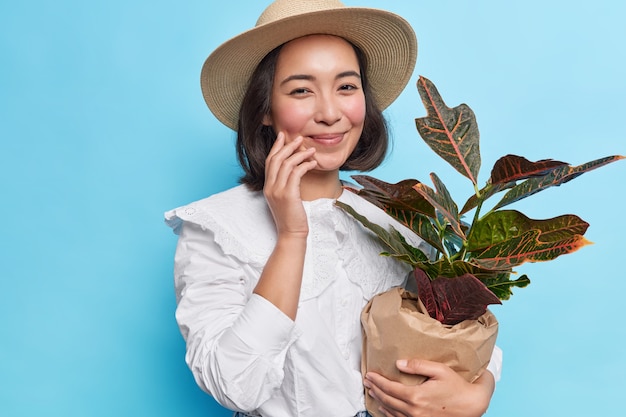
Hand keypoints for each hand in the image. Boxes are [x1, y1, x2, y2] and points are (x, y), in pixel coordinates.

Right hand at [263, 132, 316, 236]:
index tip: (283, 136)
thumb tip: (294, 170)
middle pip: (276, 159)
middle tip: (299, 138)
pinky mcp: (288, 195)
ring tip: (311, 150)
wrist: (292, 233)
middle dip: (288, 146)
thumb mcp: (285, 198)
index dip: (276, 147)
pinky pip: (296, 173)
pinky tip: (313, 163)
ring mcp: (277, 191)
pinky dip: (305, 165)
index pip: (269, 162)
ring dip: (300, 154)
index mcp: (267, 187)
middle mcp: (270, 187)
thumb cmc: (292, 217)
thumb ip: (285, 185)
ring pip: (286, 164)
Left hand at [363, 359, 494, 416]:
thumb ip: (418, 365)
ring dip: (380, 401)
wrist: (472, 406)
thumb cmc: (457, 387)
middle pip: (387, 399)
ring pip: (391, 411)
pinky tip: (384, 408)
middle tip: (367, 382)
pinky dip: (388, 413)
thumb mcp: (440, 370)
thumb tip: (399, 363)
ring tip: (372, 392)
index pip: (389, 388)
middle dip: (375, 389)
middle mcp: (414, 410)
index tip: (369, 375)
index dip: (377, 381)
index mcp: (416, 396)